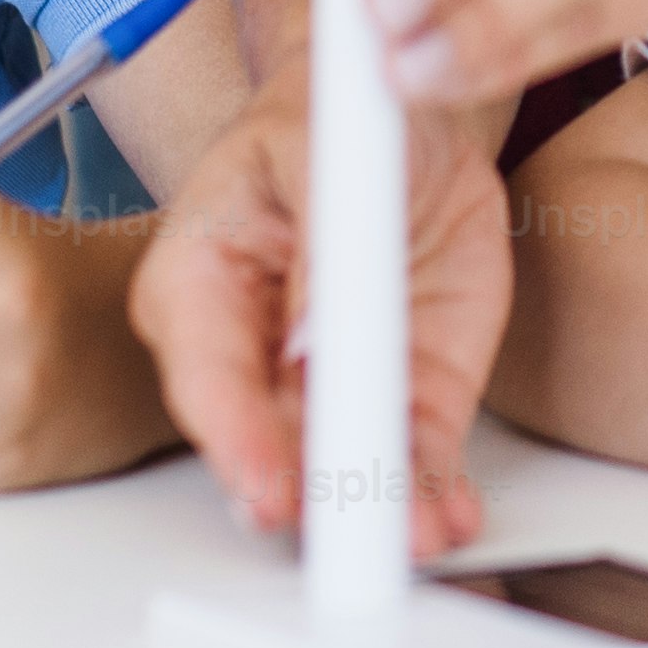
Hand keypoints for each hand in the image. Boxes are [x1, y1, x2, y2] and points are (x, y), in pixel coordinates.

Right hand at [127, 83, 511, 550]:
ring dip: (382, 508)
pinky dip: (434, 490)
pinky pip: (414, 457)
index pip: (207, 375)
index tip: (269, 486)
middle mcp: (254, 353)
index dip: (238, 438)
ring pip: (346, 467)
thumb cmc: (330, 116)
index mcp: (199, 281)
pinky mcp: (404, 394)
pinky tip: (448, 512)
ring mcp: (331, 382)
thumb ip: (318, 238)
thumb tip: (312, 334)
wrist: (403, 117)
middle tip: (351, 530)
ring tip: (417, 530)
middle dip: (314, 494)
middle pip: (272, 443)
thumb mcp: (321, 150)